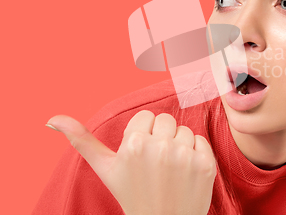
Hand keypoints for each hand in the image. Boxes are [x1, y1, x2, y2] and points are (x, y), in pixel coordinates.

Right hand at [46, 110, 216, 214]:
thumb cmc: (132, 194)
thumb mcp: (106, 169)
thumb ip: (82, 141)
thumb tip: (52, 118)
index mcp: (134, 144)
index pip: (146, 117)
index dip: (143, 134)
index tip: (141, 154)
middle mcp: (161, 147)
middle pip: (165, 120)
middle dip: (160, 137)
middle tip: (155, 163)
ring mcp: (185, 156)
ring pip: (184, 130)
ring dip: (178, 145)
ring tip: (169, 168)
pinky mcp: (205, 164)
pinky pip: (201, 140)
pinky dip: (196, 153)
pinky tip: (185, 171)